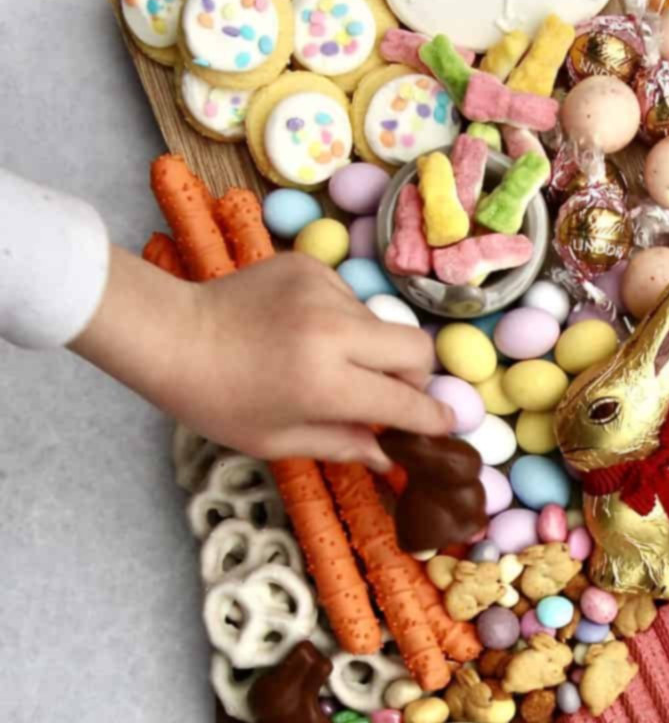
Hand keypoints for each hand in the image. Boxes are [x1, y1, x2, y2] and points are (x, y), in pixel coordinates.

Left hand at [72, 247, 452, 469]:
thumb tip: (391, 457)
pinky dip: (341, 322)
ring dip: (370, 348)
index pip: (405, 402)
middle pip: (417, 349)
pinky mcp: (310, 265)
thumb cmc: (218, 401)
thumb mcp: (278, 440)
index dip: (431, 419)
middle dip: (415, 377)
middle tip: (391, 394)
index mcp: (325, 382)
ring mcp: (324, 290)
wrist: (170, 335)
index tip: (445, 425)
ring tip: (325, 362)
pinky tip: (302, 332)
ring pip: (380, 324)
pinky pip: (349, 299)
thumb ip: (344, 445)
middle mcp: (334, 330)